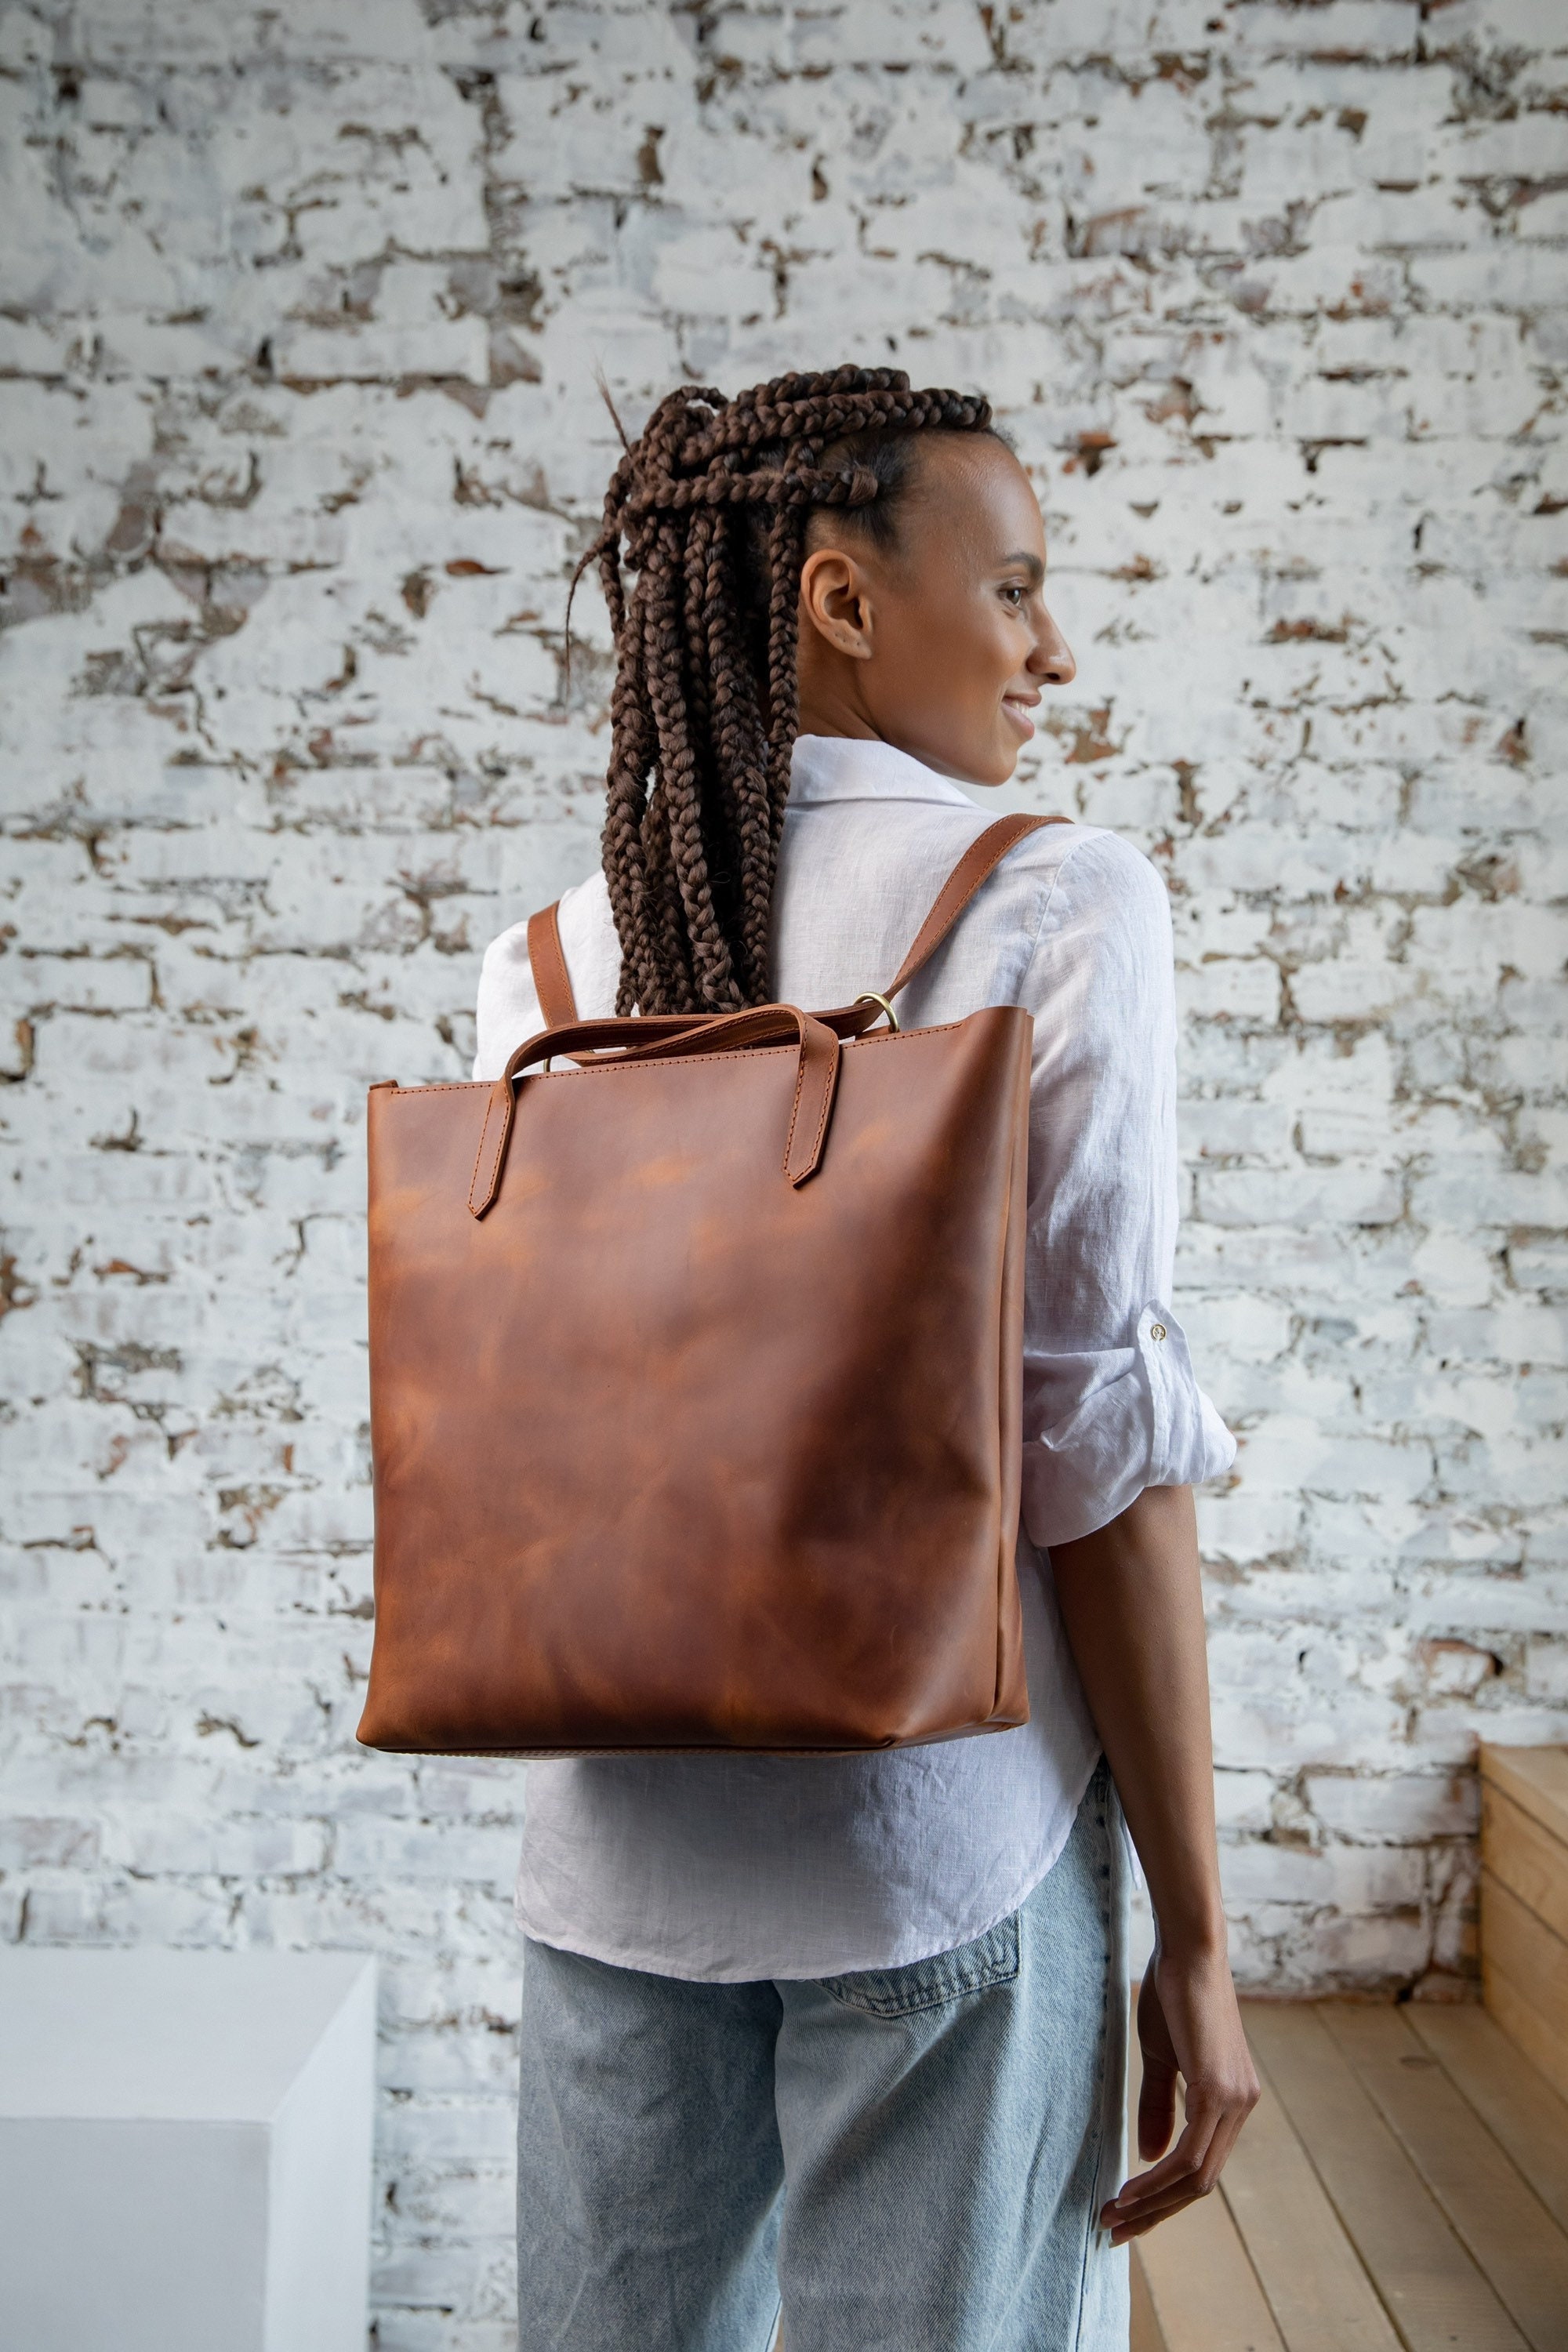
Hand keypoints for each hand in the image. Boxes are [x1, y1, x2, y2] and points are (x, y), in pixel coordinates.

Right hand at [1098, 1943, 1258, 2244]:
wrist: (1188, 1950)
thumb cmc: (1173, 1994)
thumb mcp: (1163, 2058)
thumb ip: (1160, 2106)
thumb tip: (1149, 2155)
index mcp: (1233, 2101)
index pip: (1202, 2167)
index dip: (1165, 2197)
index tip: (1127, 2212)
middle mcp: (1243, 2106)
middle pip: (1202, 2184)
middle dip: (1156, 2213)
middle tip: (1116, 2230)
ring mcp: (1236, 2101)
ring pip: (1197, 2177)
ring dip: (1152, 2203)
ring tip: (1113, 2214)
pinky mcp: (1219, 2092)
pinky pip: (1190, 2154)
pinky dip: (1158, 2179)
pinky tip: (1130, 2187)